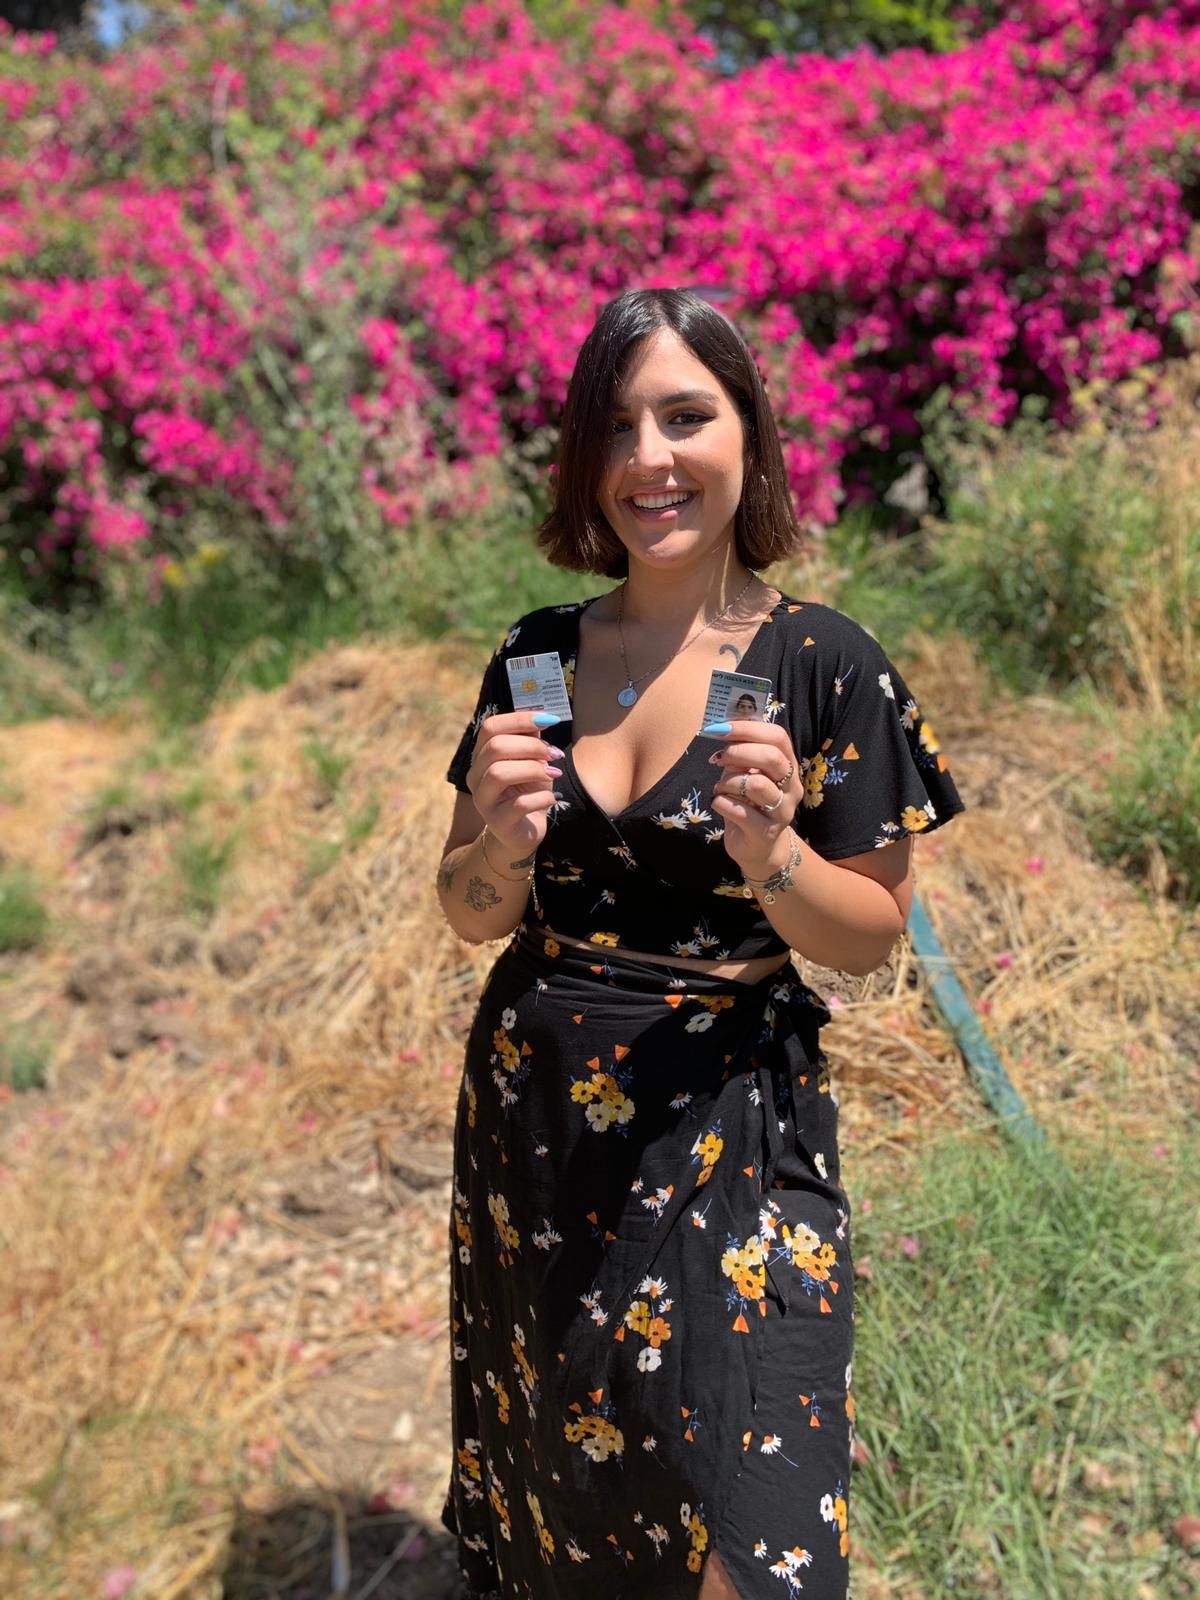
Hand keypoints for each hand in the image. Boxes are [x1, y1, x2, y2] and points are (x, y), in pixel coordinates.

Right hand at [466, 711, 562, 852]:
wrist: (523, 832)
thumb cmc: (528, 792)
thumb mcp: (532, 762)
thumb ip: (532, 740)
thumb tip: (542, 716)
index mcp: (482, 756)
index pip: (490, 727)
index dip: (520, 719)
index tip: (550, 720)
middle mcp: (476, 776)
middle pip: (495, 748)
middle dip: (531, 746)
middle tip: (554, 754)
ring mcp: (483, 800)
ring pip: (499, 773)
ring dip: (533, 769)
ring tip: (552, 773)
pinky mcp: (497, 822)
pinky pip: (518, 804)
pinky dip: (541, 798)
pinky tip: (553, 798)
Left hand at [708, 719, 800, 875]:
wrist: (756, 846)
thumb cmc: (748, 802)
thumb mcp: (745, 773)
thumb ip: (740, 752)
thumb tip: (721, 725)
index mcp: (788, 765)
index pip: (778, 737)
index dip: (747, 728)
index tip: (720, 728)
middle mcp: (791, 787)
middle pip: (771, 758)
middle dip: (738, 752)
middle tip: (718, 758)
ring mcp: (782, 811)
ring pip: (755, 785)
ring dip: (728, 782)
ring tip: (721, 788)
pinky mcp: (766, 833)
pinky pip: (740, 811)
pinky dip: (722, 803)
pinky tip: (719, 804)